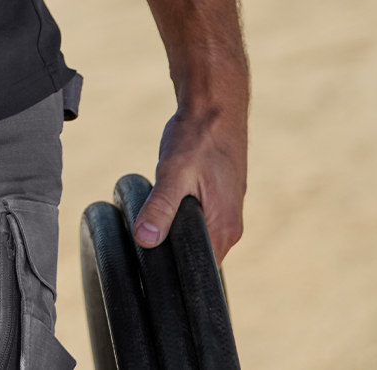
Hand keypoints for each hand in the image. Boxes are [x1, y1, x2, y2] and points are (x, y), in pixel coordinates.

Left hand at [131, 86, 247, 260]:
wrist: (215, 105)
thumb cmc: (197, 137)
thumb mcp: (173, 171)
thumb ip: (161, 207)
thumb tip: (145, 240)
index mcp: (223, 227)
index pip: (200, 269)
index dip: (176, 271)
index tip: (152, 263)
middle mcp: (231, 226)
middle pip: (200, 255)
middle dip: (175, 251)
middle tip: (147, 236)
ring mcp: (229, 210)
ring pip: (200, 236)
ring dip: (178, 231)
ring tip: (156, 217)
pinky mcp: (223, 197)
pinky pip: (203, 220)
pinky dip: (184, 216)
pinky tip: (168, 202)